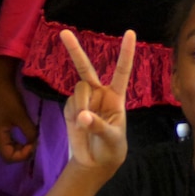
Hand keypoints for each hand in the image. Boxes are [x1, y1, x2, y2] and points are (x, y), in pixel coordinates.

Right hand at [0, 56, 37, 161]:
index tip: (33, 144)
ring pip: (10, 147)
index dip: (22, 155)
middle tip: (34, 143)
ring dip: (22, 147)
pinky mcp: (2, 125)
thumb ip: (29, 131)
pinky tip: (28, 134)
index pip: (9, 157)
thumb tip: (35, 141)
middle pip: (9, 154)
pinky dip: (20, 140)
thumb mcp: (21, 116)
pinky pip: (11, 139)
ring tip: (33, 140)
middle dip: (22, 153)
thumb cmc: (8, 98)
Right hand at [59, 28, 132, 173]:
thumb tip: (82, 116)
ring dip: (81, 103)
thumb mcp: (112, 138)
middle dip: (75, 50)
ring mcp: (84, 100)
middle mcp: (99, 93)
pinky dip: (74, 113)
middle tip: (64, 32)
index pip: (122, 71)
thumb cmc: (111, 148)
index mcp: (116, 96)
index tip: (130, 33)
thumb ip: (98, 126)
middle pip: (86, 68)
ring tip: (84, 122)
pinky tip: (78, 125)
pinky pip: (69, 103)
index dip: (126, 52)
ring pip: (78, 90)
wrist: (95, 163)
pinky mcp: (71, 108)